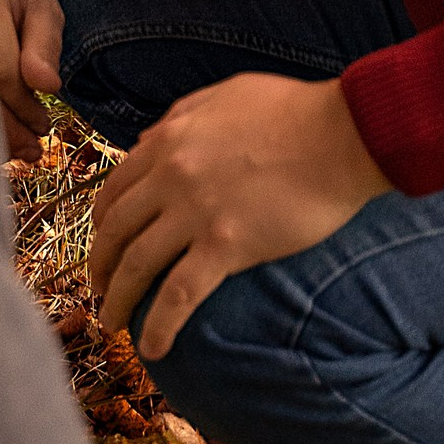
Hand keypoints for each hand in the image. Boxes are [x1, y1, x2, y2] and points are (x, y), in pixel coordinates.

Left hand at [89, 72, 385, 359]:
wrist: (343, 133)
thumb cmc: (294, 109)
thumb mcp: (222, 95)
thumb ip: (179, 118)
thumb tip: (145, 142)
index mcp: (167, 140)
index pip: (115, 189)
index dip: (101, 223)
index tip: (104, 244)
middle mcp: (170, 177)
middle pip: (115, 231)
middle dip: (100, 266)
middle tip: (99, 290)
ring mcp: (196, 213)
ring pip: (137, 266)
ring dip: (118, 300)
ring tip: (113, 323)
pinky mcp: (227, 246)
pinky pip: (179, 295)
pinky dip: (158, 325)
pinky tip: (152, 348)